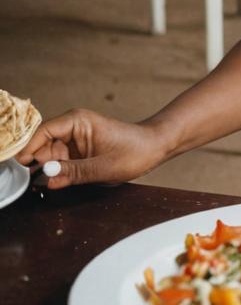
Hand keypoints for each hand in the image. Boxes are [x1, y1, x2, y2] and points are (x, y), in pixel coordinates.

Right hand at [14, 108, 167, 189]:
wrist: (155, 148)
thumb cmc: (135, 150)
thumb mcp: (104, 166)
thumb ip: (74, 172)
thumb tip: (47, 179)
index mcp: (77, 121)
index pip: (42, 132)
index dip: (29, 150)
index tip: (22, 168)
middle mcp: (71, 128)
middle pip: (40, 146)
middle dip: (38, 164)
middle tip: (40, 182)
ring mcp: (73, 141)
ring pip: (47, 158)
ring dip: (48, 172)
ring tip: (55, 183)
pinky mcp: (77, 153)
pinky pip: (59, 164)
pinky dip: (57, 174)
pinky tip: (62, 183)